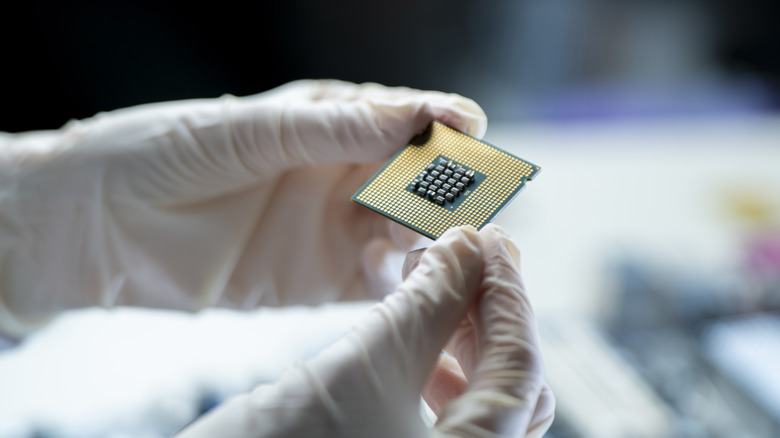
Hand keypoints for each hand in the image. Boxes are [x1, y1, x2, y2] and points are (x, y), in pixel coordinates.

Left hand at [0, 80, 486, 334]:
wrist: (95, 225)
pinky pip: (374, 281)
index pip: (402, 117)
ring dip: (431, 234)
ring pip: (405, 229)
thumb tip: (414, 116)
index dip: (441, 121)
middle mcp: (338, 172)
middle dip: (448, 183)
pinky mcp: (318, 279)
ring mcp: (332, 226)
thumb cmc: (159, 153)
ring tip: (441, 238)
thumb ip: (330, 129)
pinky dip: (400, 280)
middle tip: (469, 194)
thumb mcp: (249, 129)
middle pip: (417, 177)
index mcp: (325, 120)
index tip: (471, 127)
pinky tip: (408, 277)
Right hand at [176, 225, 554, 437]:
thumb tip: (468, 248)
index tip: (494, 239)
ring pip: (475, 397)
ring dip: (461, 332)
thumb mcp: (361, 368)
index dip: (511, 294)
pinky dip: (430, 358)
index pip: (521, 368)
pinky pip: (436, 407)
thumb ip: (427, 305)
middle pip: (509, 386)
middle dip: (491, 310)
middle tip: (472, 252)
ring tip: (439, 279)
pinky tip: (409, 323)